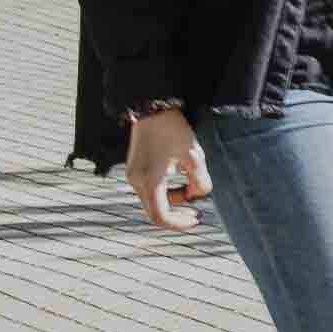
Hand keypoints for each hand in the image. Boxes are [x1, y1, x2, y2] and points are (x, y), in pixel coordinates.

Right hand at [125, 108, 208, 230]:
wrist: (152, 108)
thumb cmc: (172, 129)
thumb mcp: (194, 155)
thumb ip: (199, 180)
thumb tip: (197, 195)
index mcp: (150, 181)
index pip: (161, 217)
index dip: (179, 223)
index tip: (196, 218)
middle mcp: (136, 181)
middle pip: (156, 211)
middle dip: (177, 213)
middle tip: (197, 211)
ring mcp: (133, 175)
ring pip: (153, 200)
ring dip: (173, 199)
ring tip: (192, 186)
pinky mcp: (134, 168)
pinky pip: (150, 188)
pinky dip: (166, 189)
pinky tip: (180, 175)